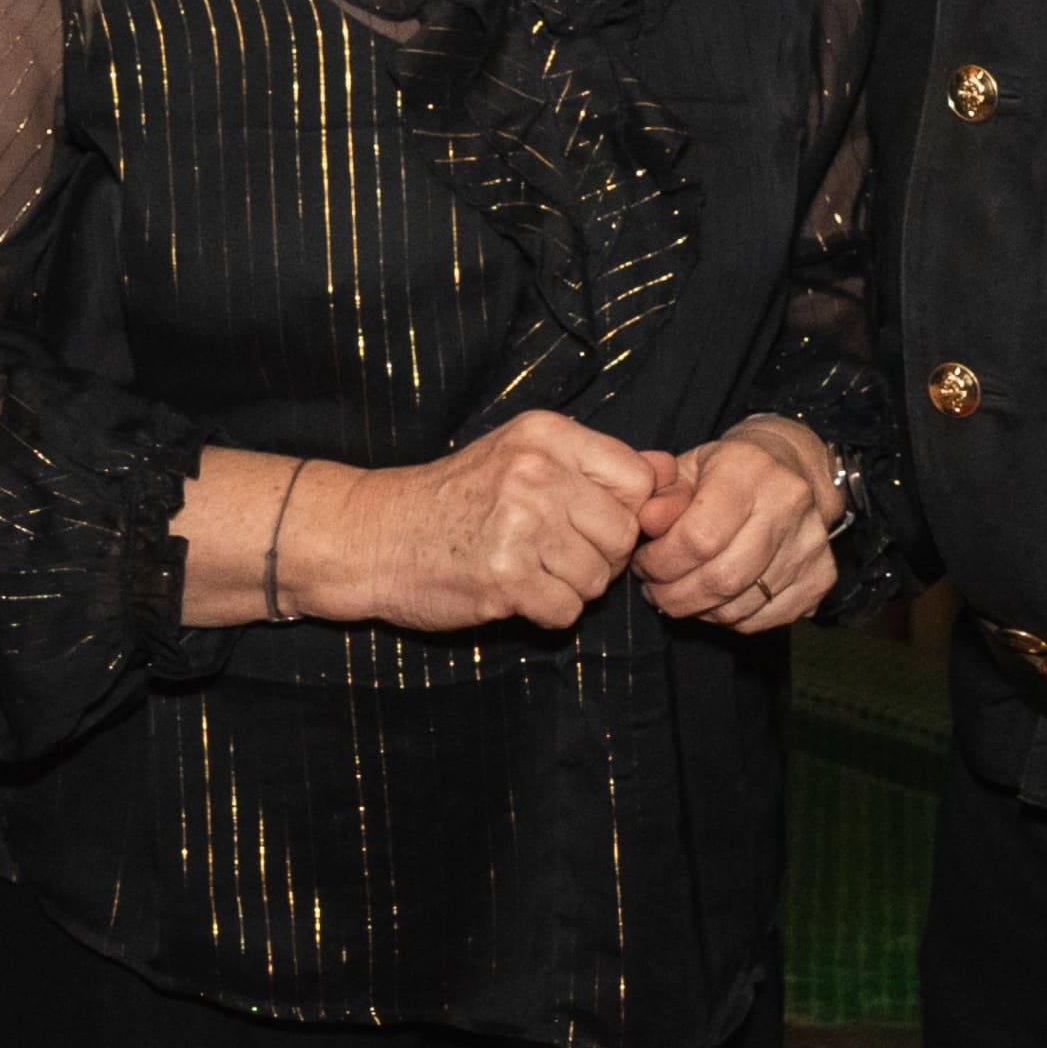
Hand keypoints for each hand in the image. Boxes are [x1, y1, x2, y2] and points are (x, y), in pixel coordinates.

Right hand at [312, 411, 667, 633]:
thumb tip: (673, 472)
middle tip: (556, 555)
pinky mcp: (504, 576)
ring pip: (599, 578)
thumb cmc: (453, 499)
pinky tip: (516, 594)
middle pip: (624, 534)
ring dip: (572, 588)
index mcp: (546, 435)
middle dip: (601, 558)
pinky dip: (548, 613)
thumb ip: (596, 465)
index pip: (639, 480)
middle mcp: (536, 472)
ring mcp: (520, 524)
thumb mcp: (522, 457)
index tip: (591, 523)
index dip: (627, 513)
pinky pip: (567, 610)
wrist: (374, 535)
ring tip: (531, 572)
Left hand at [637, 413, 844, 627]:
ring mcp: (811, 545)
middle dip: (675, 596)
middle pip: (722, 579)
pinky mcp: (823, 576)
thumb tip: (648, 523)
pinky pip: (765, 620)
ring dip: (699, 611)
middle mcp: (789, 505)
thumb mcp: (686, 468)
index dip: (660, 562)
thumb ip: (662, 495)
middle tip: (655, 591)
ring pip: (741, 607)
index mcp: (750, 470)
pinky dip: (731, 620)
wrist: (791, 467)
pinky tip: (715, 600)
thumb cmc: (726, 471)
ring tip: (679, 594)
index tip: (643, 563)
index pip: (700, 537)